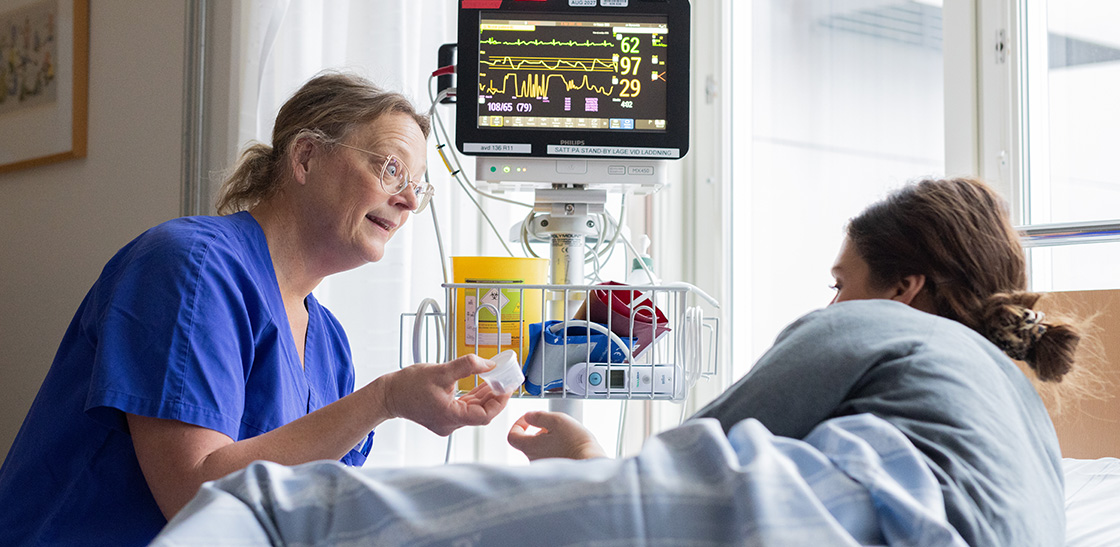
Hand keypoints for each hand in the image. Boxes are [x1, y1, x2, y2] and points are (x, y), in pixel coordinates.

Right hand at [380, 354, 511, 435]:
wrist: (388, 394)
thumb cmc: (408, 386)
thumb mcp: (441, 371)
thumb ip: (467, 366)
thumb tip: (489, 364)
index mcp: (451, 417)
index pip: (485, 415)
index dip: (499, 402)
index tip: (507, 388)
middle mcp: (450, 424)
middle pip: (481, 413)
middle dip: (494, 396)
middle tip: (505, 380)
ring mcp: (447, 421)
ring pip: (473, 410)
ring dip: (485, 395)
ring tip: (496, 379)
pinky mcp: (444, 416)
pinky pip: (464, 407)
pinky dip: (473, 396)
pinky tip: (482, 384)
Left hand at [507, 411, 606, 460]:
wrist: (591, 464)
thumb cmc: (575, 443)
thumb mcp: (557, 420)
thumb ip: (539, 416)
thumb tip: (529, 416)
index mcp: (529, 447)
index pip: (512, 436)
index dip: (519, 424)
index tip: (530, 419)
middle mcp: (533, 460)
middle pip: (527, 442)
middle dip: (538, 431)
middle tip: (554, 426)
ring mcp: (544, 468)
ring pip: (540, 450)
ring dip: (548, 440)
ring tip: (565, 436)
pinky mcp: (555, 473)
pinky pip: (550, 458)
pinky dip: (556, 450)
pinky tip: (569, 447)